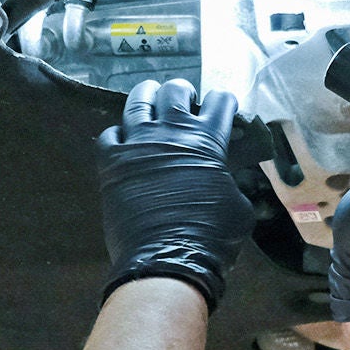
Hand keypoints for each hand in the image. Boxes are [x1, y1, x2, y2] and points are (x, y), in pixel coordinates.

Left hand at [96, 78, 253, 311]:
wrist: (166, 260)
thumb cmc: (212, 237)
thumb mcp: (239, 208)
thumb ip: (234, 184)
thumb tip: (230, 183)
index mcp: (207, 140)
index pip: (219, 102)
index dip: (223, 100)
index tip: (223, 105)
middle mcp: (171, 132)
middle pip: (175, 90)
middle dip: (182, 91)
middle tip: (183, 102)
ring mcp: (137, 143)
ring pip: (138, 101)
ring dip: (147, 96)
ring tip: (150, 100)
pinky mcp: (111, 161)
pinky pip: (110, 133)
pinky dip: (118, 134)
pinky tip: (123, 140)